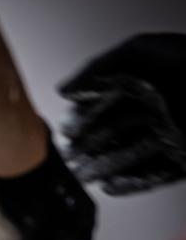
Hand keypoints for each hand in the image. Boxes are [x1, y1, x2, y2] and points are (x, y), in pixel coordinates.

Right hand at [60, 33, 185, 194]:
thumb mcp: (138, 52)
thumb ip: (98, 69)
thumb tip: (65, 89)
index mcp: (148, 78)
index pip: (107, 100)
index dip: (84, 116)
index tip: (66, 131)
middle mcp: (159, 106)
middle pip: (116, 129)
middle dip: (90, 145)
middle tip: (69, 157)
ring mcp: (173, 132)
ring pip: (132, 154)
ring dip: (105, 166)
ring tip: (83, 175)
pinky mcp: (185, 156)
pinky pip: (155, 174)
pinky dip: (131, 182)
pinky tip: (110, 186)